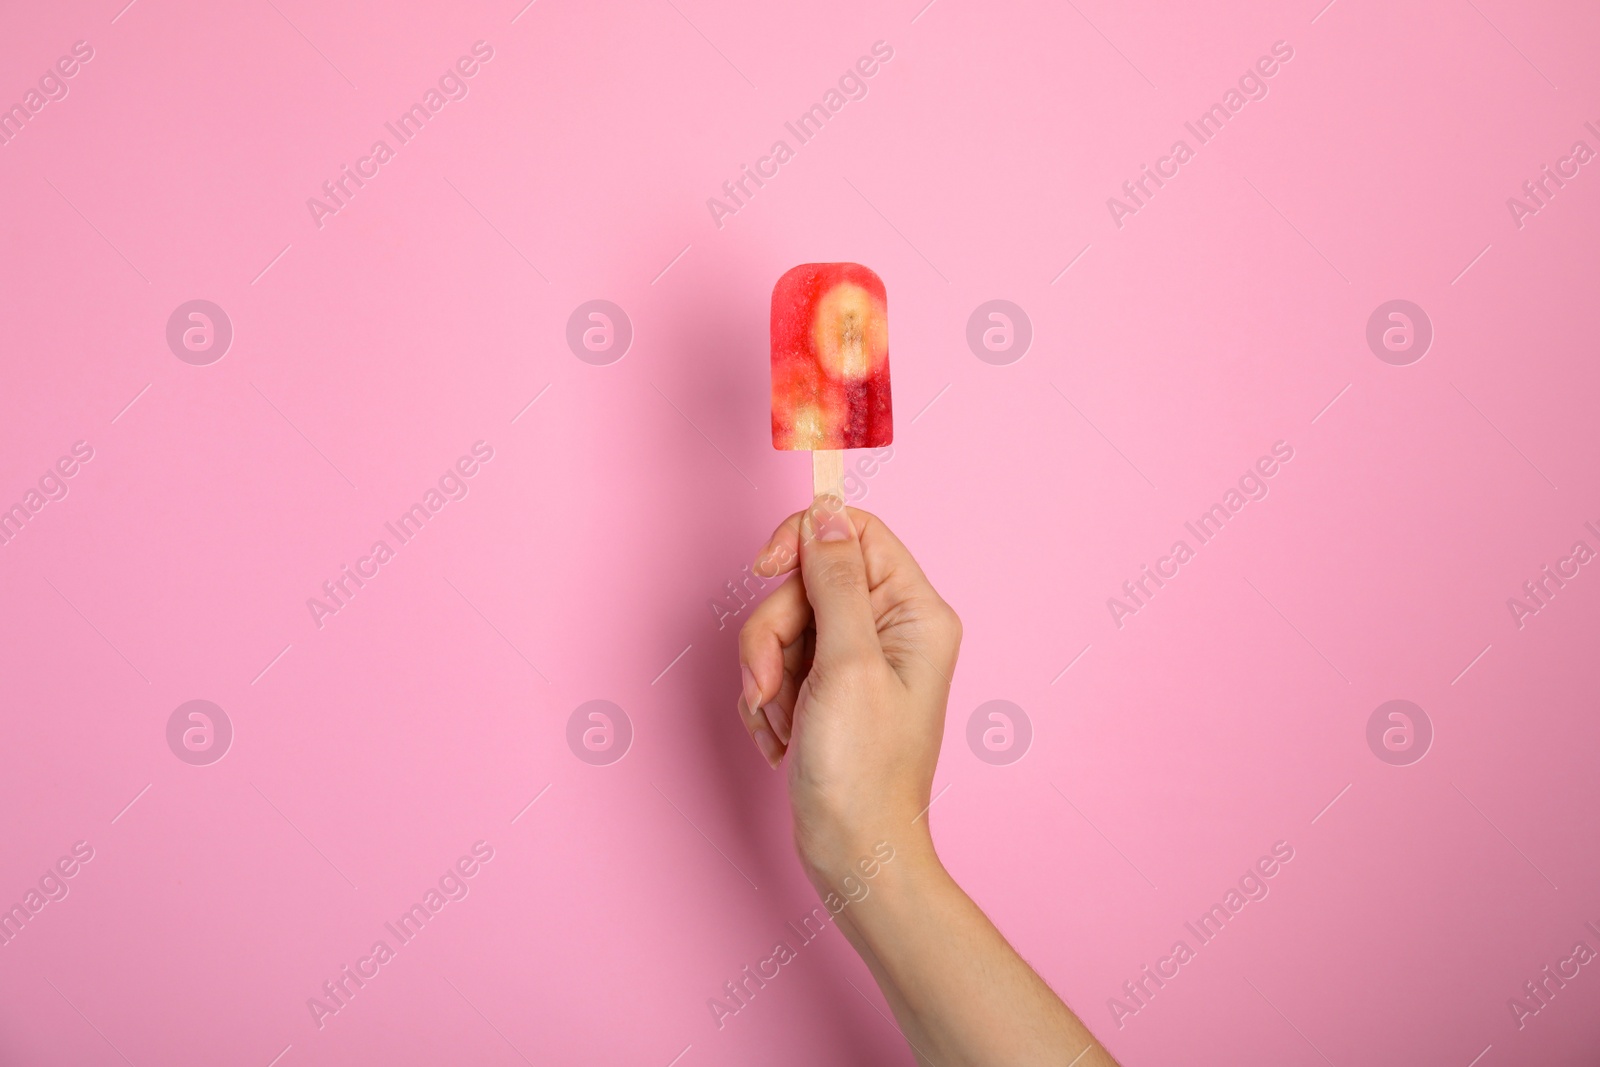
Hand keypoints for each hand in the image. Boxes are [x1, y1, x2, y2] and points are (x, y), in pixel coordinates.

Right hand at [736, 496, 961, 877]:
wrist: (854, 853)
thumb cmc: (863, 771)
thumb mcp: (846, 664)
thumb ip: (835, 581)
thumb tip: (825, 512)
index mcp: (914, 611)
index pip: (853, 533)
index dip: (801, 542)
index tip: (763, 571)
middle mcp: (891, 628)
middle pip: (805, 582)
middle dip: (773, 634)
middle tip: (773, 686)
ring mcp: (857, 659)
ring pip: (783, 625)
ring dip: (766, 674)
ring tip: (781, 723)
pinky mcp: (828, 688)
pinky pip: (777, 664)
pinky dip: (767, 700)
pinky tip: (781, 739)